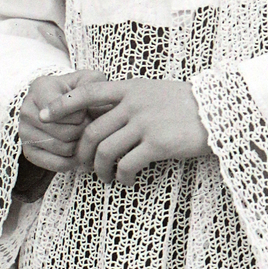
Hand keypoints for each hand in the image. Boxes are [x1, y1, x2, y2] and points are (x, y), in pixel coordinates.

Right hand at [19, 68, 110, 172]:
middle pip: (65, 132)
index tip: (86, 110)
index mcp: (40, 88)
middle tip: (89, 125)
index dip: (81, 113)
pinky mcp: (29, 152)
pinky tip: (79, 149)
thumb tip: (86, 111)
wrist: (69, 106)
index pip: (62, 109)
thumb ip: (93, 86)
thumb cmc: (83, 93)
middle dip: (84, 130)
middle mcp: (26, 109)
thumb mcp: (91, 81)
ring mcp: (24, 132)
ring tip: (85, 134)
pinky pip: (57, 164)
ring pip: (63, 148)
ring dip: (81, 145)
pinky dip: (74, 161)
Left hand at [42, 77, 211, 183]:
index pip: (88, 91)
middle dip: (82, 152)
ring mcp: (145, 122)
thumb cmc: (190, 105)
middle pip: (92, 130)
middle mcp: (135, 103)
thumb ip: (132, 100)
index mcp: (132, 88)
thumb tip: (104, 115)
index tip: (45, 115)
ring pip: (105, 150)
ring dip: (100, 169)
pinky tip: (126, 181)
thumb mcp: (157, 92)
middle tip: (83, 165)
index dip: (63, 104)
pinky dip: (122, 176)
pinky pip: (127, 164)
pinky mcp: (157, 143)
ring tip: (106, 178)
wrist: (222, 112)